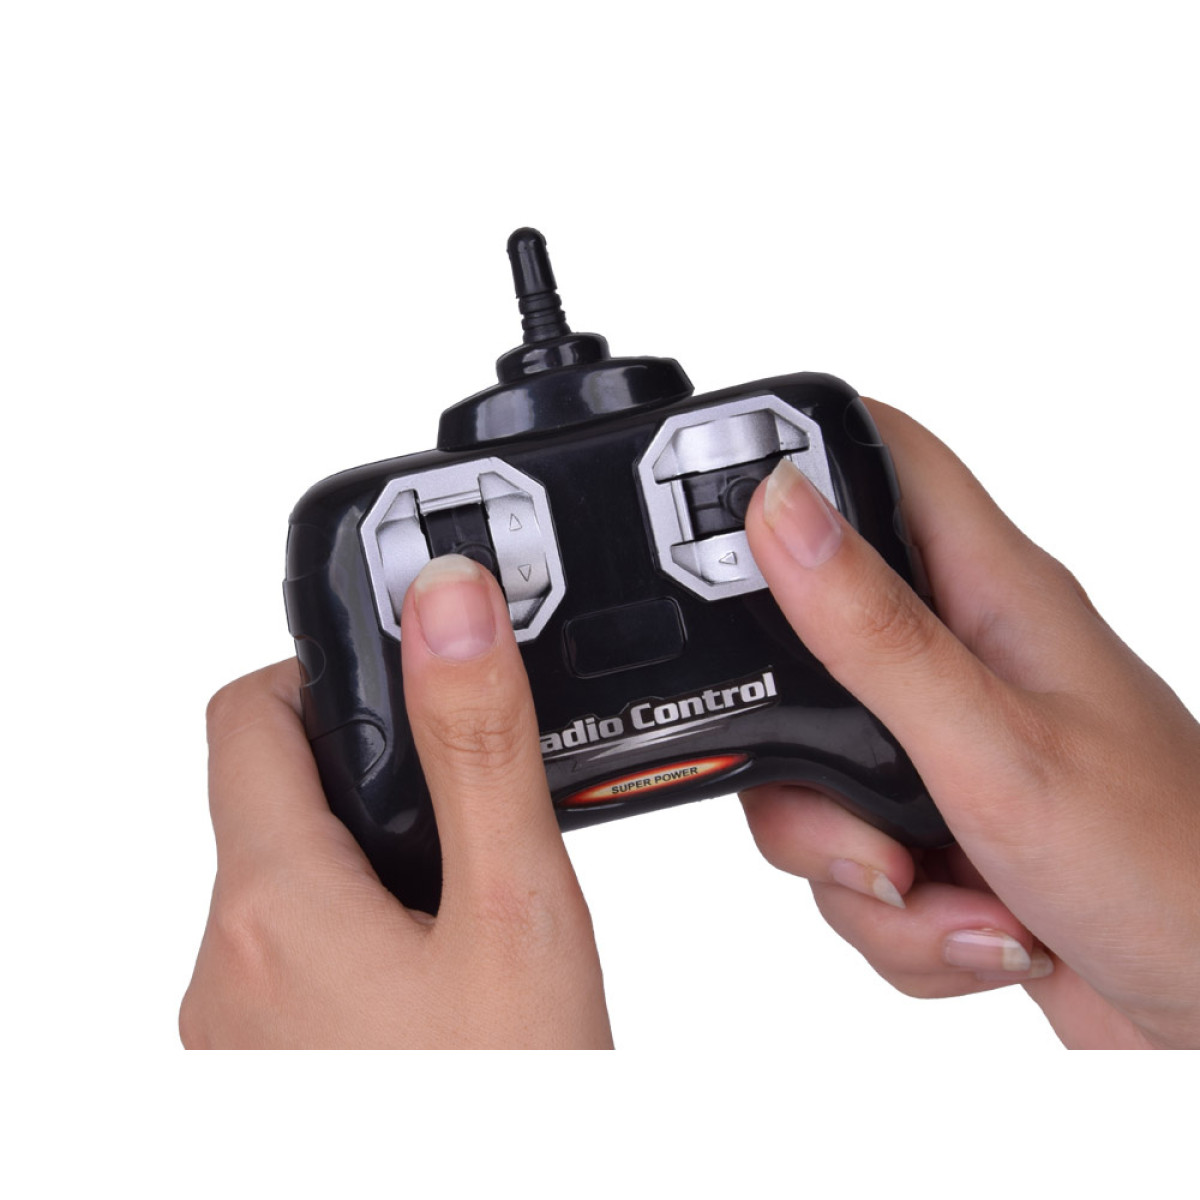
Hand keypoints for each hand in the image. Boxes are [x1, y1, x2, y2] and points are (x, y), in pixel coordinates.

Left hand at [180, 555, 611, 1048]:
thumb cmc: (499, 1120)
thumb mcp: (514, 913)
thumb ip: (477, 745)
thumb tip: (445, 602)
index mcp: (271, 904)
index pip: (247, 716)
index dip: (322, 671)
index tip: (401, 678)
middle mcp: (226, 971)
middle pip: (270, 805)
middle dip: (367, 776)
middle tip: (469, 794)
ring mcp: (238, 1042)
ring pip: (288, 891)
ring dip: (372, 864)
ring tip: (476, 896)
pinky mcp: (271, 1084)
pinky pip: (297, 970)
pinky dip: (365, 940)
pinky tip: (450, 982)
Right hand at [740, 400, 1199, 1048]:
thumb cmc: (1169, 862)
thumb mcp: (994, 745)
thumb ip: (875, 631)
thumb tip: (781, 506)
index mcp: (987, 594)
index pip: (879, 458)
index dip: (792, 459)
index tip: (713, 521)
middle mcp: (956, 661)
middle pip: (799, 656)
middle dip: (800, 768)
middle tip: (865, 817)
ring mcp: (942, 751)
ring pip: (811, 786)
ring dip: (858, 871)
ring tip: (946, 890)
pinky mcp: (934, 830)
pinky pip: (849, 866)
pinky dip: (900, 923)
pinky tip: (981, 928)